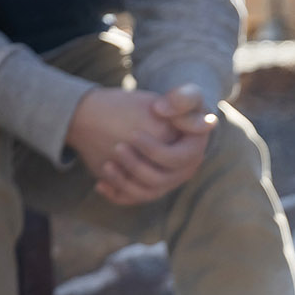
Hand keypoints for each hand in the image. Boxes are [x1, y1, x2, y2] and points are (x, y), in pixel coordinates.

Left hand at [68, 85, 213, 205]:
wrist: (154, 116)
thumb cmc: (171, 105)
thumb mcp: (184, 95)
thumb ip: (183, 99)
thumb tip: (163, 110)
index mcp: (194, 152)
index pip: (176, 159)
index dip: (154, 151)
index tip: (133, 134)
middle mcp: (184, 172)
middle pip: (160, 180)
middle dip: (136, 166)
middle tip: (117, 148)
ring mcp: (167, 182)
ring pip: (146, 193)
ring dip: (124, 182)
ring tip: (107, 165)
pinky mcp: (151, 188)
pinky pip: (134, 199)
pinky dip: (116, 194)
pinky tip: (100, 183)